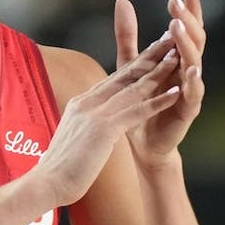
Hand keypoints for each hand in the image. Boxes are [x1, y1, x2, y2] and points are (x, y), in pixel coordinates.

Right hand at [34, 35, 180, 205]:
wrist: (46, 184)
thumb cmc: (60, 169)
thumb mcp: (74, 138)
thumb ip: (86, 126)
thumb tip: (95, 126)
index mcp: (81, 103)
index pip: (113, 79)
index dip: (135, 63)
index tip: (152, 50)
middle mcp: (88, 102)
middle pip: (125, 75)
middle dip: (150, 56)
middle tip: (170, 40)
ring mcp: (95, 113)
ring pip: (133, 88)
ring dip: (158, 72)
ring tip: (178, 57)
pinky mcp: (103, 129)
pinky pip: (136, 112)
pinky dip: (157, 101)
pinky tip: (175, 93)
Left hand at [114, 0, 205, 166]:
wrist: (141, 143)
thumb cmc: (139, 102)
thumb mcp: (130, 64)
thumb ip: (128, 35)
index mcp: (177, 58)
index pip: (187, 29)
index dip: (190, 10)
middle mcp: (188, 70)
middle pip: (195, 40)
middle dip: (187, 20)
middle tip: (177, 3)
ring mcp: (190, 90)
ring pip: (195, 62)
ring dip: (186, 44)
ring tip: (178, 28)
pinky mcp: (187, 110)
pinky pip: (194, 93)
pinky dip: (192, 81)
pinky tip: (190, 68)